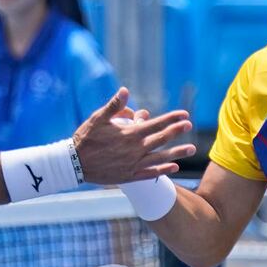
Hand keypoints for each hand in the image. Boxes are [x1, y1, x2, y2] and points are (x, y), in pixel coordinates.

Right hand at [73, 88, 194, 183]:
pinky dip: (163, 171)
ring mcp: (133, 164)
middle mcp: (135, 149)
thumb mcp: (98, 118)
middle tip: (189, 125)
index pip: (156, 123)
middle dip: (177, 131)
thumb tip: (126, 90)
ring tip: (192, 149)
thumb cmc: (86, 138)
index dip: (171, 118)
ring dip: (177, 152)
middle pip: (161, 139)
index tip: (184, 114)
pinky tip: (175, 168)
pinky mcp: (129, 176)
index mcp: (129, 133)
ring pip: (160, 158)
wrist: (74, 163)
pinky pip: (150, 174)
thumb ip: (115, 106)